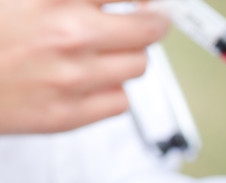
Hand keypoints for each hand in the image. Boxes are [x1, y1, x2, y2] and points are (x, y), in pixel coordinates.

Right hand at [0, 0, 168, 133]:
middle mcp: (69, 37)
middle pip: (149, 30)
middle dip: (152, 21)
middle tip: (150, 19)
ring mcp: (73, 79)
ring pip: (138, 66)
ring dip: (127, 55)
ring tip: (107, 49)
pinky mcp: (69, 115)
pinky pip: (120, 101)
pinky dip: (112, 89)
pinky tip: (91, 79)